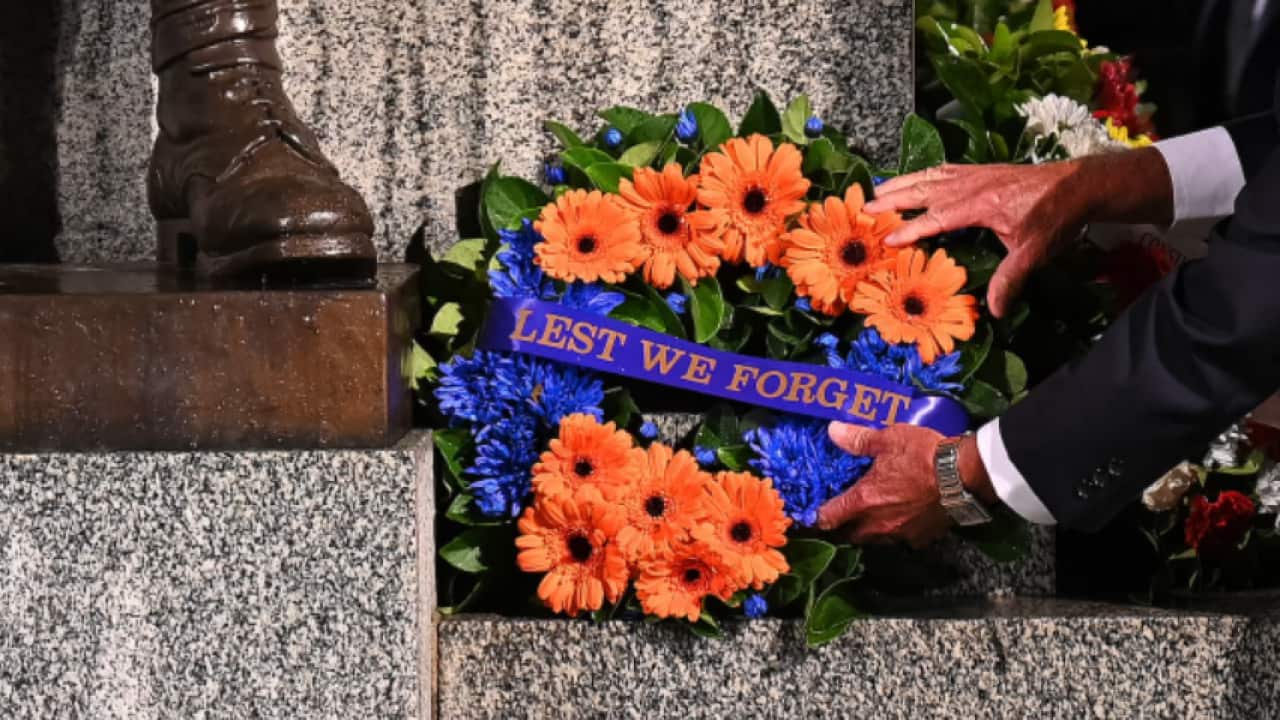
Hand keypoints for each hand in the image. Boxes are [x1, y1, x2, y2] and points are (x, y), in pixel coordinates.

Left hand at [817, 422, 953, 548]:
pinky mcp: (922, 538)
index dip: (818, 517)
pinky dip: (897, 531)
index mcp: (864, 500)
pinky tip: (902, 516)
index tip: (815, 513)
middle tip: (843, 512)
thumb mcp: (888, 440)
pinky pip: (901, 539)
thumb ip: (858, 439)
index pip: (829, 518)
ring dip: (870, 530)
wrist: (965, 476)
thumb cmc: (924, 456)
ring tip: (872, 514)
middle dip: (844, 526)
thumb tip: (833, 431)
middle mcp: (878, 524)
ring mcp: (901, 534)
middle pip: (851, 534)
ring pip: (875, 539)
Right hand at [864, 148, 1172, 318]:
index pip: (936, 219)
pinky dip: (923, 173)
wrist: (1077, 185)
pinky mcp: (981, 171)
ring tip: (877, 190)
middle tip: (865, 208)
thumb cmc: (1055, 218)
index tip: (887, 241)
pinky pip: (943, 170)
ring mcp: (975, 175)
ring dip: (902, 183)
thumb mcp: (1032, 253)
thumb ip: (1009, 280)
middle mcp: (971, 186)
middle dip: (893, 200)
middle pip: (923, 191)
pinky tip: (915, 178)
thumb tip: (995, 313)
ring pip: (930, 177)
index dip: (910, 230)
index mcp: (979, 206)